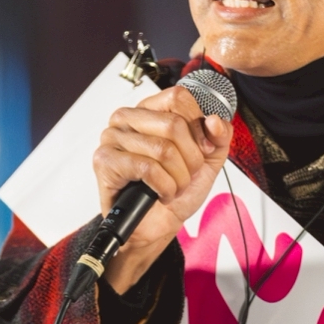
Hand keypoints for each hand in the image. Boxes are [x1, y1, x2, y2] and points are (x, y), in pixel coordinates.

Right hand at [90, 84, 232, 291]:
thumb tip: (215, 120)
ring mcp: (112, 138)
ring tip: (173, 186)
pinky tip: (161, 194)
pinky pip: (148, 168)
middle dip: (190, 158)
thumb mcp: (208, 159)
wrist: (158, 225)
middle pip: (173, 123)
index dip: (198, 127)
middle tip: (185, 175)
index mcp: (150, 109)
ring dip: (179, 177)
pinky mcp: (105, 161)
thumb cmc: (176, 188)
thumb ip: (219, 136)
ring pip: (163, 149)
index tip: (202, 150)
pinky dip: (165, 187)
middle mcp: (127, 118)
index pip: (179, 97)